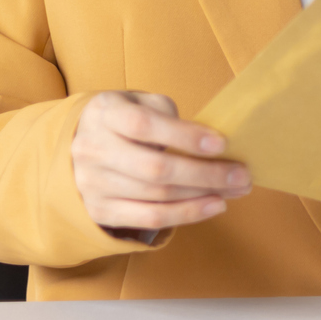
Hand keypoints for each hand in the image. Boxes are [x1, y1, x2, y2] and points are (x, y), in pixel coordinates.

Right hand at [70, 90, 250, 231]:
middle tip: (241, 175)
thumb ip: (167, 114)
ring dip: (203, 195)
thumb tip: (207, 142)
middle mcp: (93, 150)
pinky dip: (187, 214)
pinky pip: (149, 218)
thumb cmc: (122, 119)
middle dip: (205, 173)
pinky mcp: (100, 211)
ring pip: (157, 196)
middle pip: (155, 169)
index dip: (184, 136)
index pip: (144, 125)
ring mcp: (93, 184)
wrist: (78, 144)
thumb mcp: (138, 101)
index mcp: (104, 114)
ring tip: (235, 190)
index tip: (221, 143)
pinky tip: (213, 205)